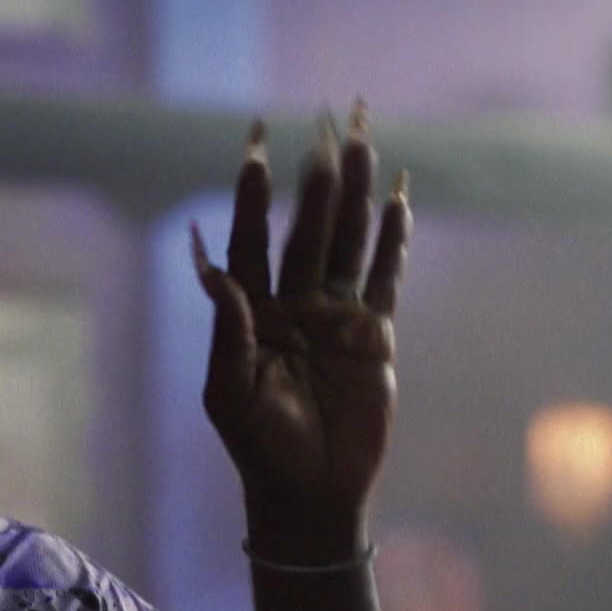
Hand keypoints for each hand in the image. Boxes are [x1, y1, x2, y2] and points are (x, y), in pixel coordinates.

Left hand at [193, 103, 409, 559]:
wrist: (309, 492)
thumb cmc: (258, 447)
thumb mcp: (230, 391)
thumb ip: (228, 327)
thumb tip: (212, 266)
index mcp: (251, 312)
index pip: (251, 238)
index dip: (254, 192)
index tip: (256, 141)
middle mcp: (293, 304)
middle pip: (308, 227)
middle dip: (317, 177)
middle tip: (328, 118)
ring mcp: (335, 317)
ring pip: (349, 242)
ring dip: (356, 193)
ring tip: (363, 139)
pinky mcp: (374, 336)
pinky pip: (386, 278)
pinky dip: (395, 240)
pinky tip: (399, 198)